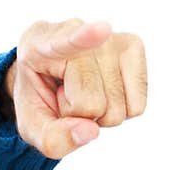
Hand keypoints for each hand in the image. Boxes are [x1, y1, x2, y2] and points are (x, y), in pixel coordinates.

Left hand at [6, 18, 147, 158]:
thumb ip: (52, 139)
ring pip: (118, 108)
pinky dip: (121, 110)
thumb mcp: (32, 127)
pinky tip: (103, 89)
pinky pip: (136, 106)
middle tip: (65, 96)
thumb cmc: (40, 97)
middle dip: (79, 115)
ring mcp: (108, 36)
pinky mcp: (133, 45)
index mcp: (38, 45)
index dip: (84, 38)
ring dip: (100, 113)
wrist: (50, 75)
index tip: (102, 30)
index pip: (65, 43)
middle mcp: (75, 30)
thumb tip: (90, 131)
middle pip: (93, 103)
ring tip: (82, 91)